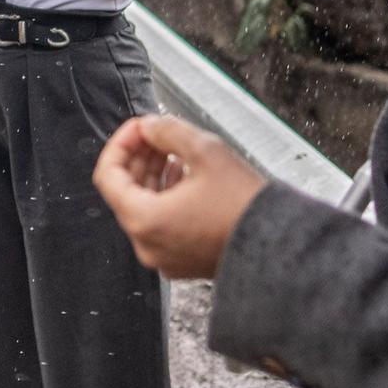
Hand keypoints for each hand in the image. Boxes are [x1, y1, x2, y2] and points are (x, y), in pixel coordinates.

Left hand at [93, 115, 267, 278]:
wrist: (279, 247)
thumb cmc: (245, 207)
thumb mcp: (206, 151)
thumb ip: (168, 131)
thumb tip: (151, 127)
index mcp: (144, 220)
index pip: (108, 175)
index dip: (121, 143)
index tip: (139, 128)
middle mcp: (148, 244)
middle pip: (125, 191)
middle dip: (140, 157)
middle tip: (157, 134)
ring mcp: (164, 256)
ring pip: (144, 207)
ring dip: (154, 175)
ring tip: (174, 152)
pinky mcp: (182, 260)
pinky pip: (162, 224)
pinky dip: (167, 198)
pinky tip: (185, 177)